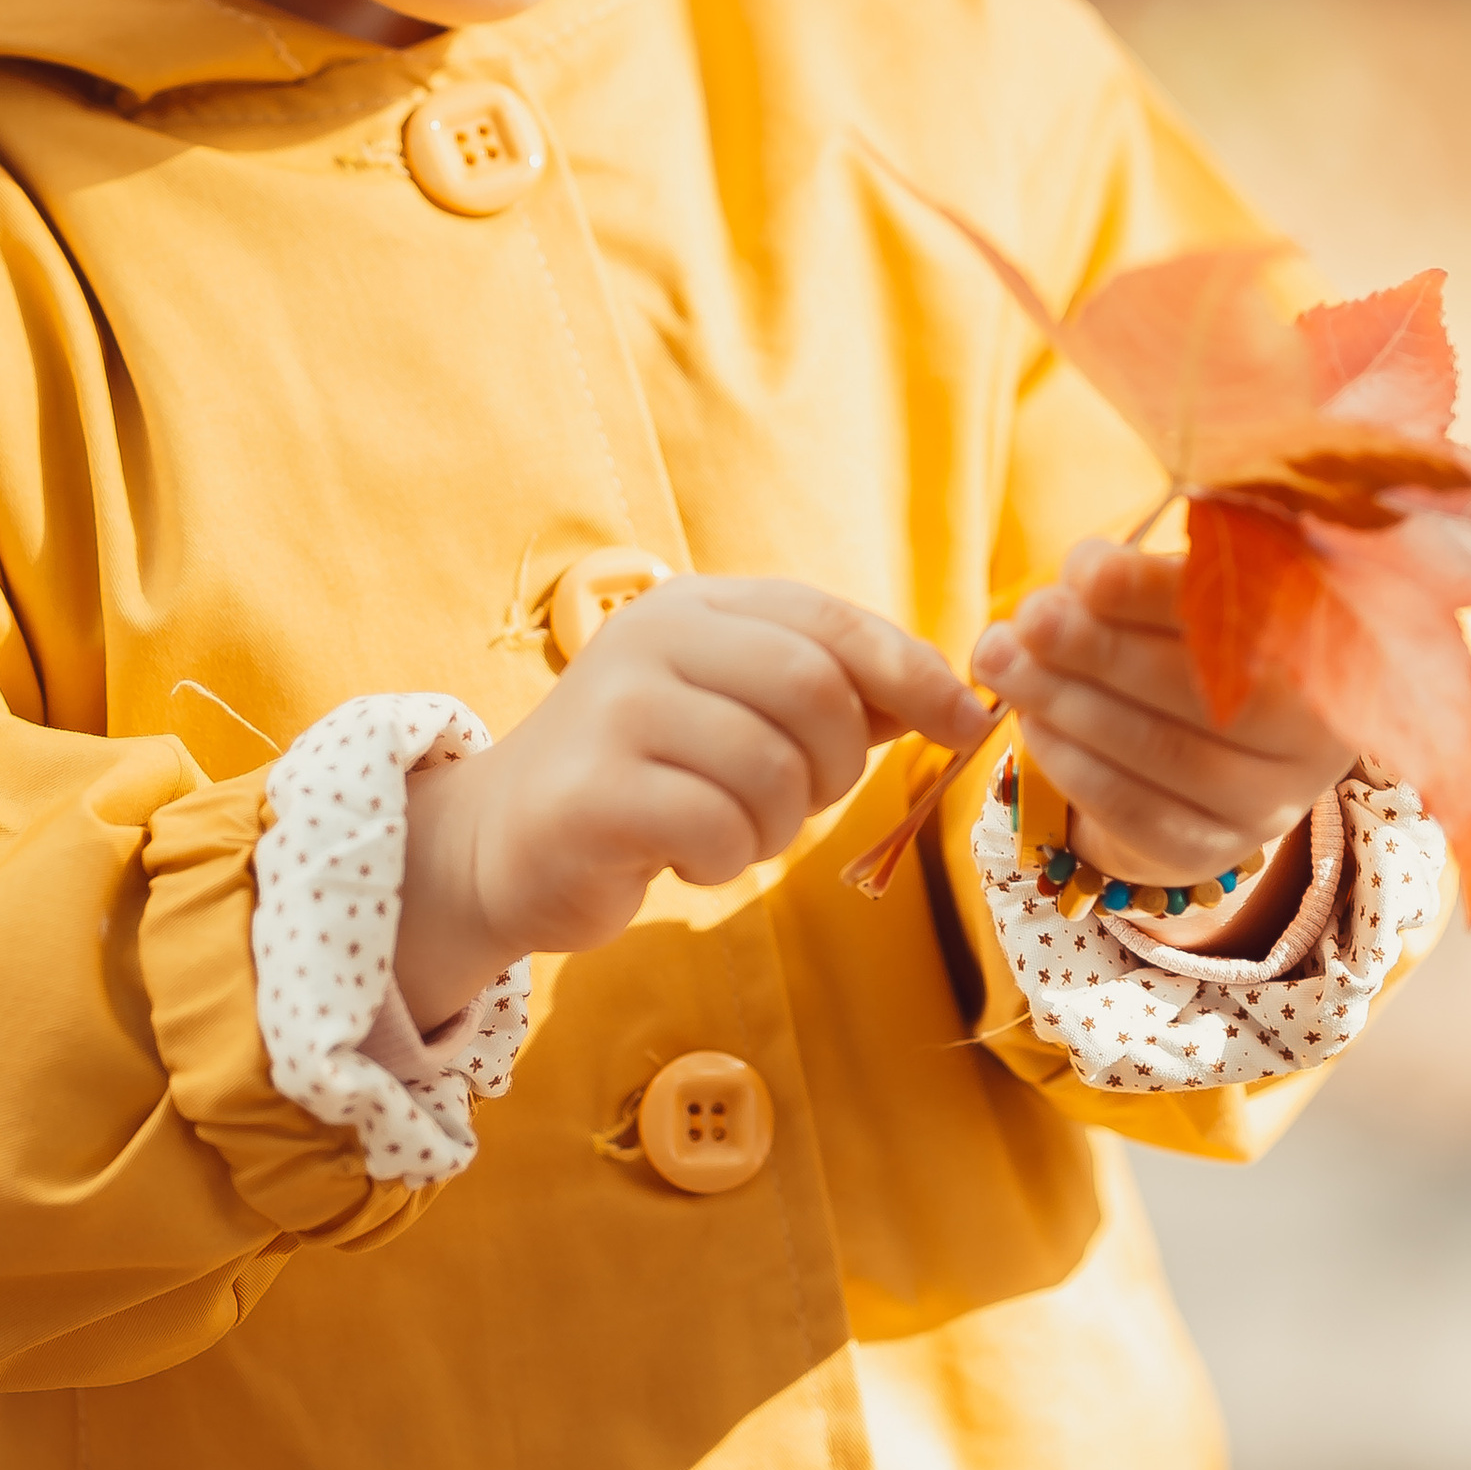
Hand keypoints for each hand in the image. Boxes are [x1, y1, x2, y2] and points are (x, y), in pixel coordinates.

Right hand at [397, 576, 988, 1019]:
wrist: (501, 842)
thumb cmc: (648, 777)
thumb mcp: (739, 712)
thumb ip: (835, 695)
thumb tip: (957, 695)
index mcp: (696, 608)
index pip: (830, 621)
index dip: (912, 672)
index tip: (969, 724)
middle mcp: (650, 640)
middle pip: (813, 691)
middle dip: (838, 765)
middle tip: (803, 801)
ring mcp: (615, 712)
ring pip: (772, 771)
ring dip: (777, 825)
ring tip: (730, 829)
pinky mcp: (593, 793)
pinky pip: (719, 831)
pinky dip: (725, 861)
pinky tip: (684, 855)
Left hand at [973, 540, 1354, 887]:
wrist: (1187, 750)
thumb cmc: (1180, 644)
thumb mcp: (1173, 597)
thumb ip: (1137, 579)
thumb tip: (1081, 578)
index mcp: (1325, 648)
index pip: (1246, 616)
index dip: (1157, 593)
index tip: (1081, 571)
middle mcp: (1317, 736)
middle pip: (1202, 693)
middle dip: (1099, 650)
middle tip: (1027, 619)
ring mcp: (1271, 803)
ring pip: (1164, 752)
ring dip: (1069, 703)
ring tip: (1003, 661)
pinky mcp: (1214, 850)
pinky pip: (1135, 811)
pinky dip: (1071, 763)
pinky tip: (1031, 723)